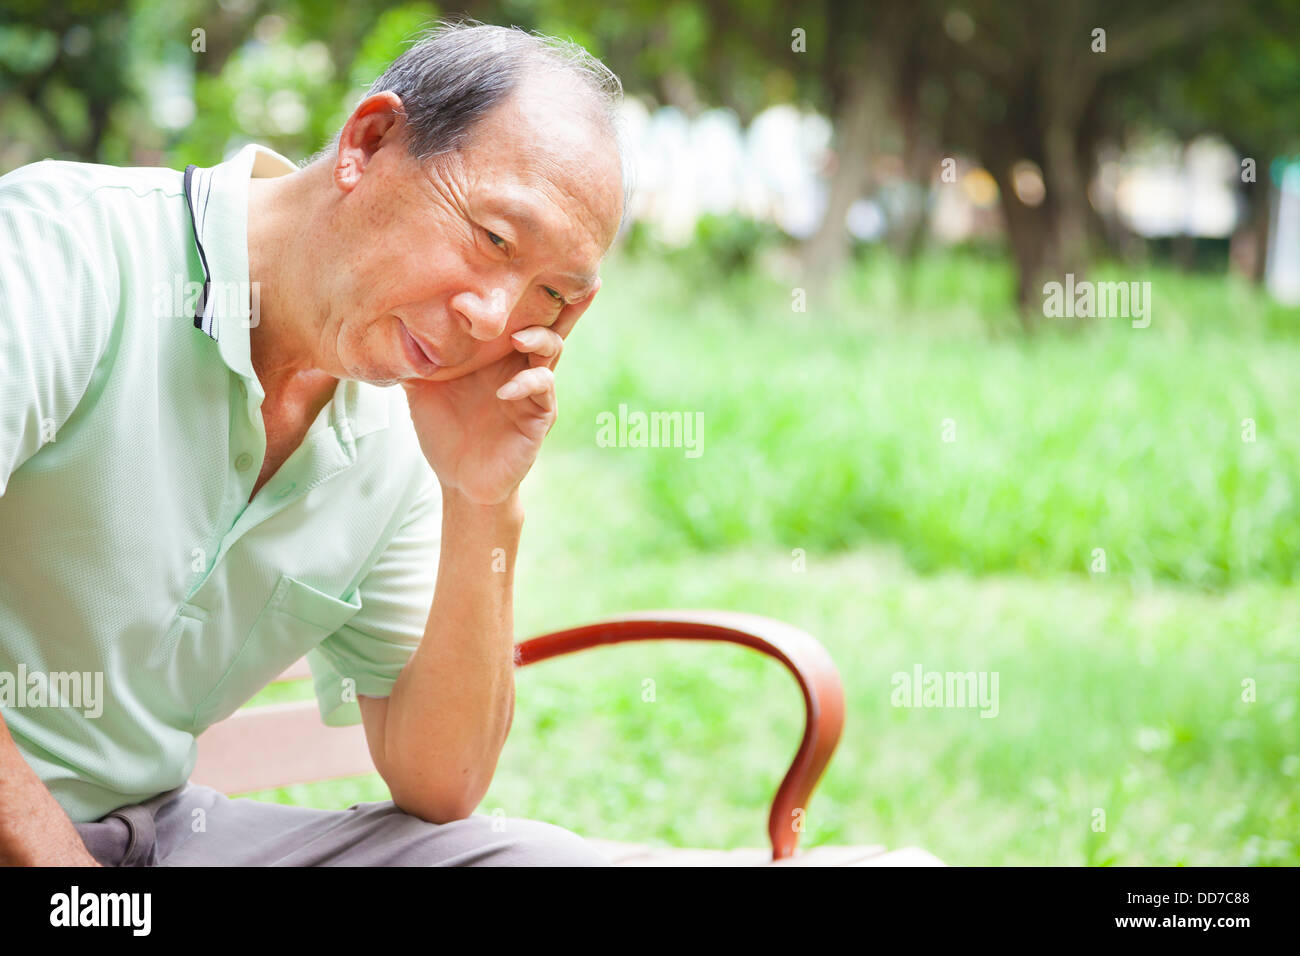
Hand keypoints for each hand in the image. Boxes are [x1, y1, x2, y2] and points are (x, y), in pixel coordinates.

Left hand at [401, 284, 597, 504]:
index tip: (537, 253)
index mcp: (500, 350)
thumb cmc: (445, 426)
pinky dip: (527, 384)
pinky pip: (542, 391)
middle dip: (568, 301)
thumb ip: (414, 352)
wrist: (459, 477)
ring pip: (552, 351)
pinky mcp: (538, 417)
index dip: (532, 287)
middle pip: (553, 322)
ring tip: (520, 337)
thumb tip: (379, 319)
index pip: (521, 312)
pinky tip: (505, 391)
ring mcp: (534, 390)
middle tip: (583, 277)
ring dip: (540, 339)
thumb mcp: (424, 382)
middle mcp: (523, 363)